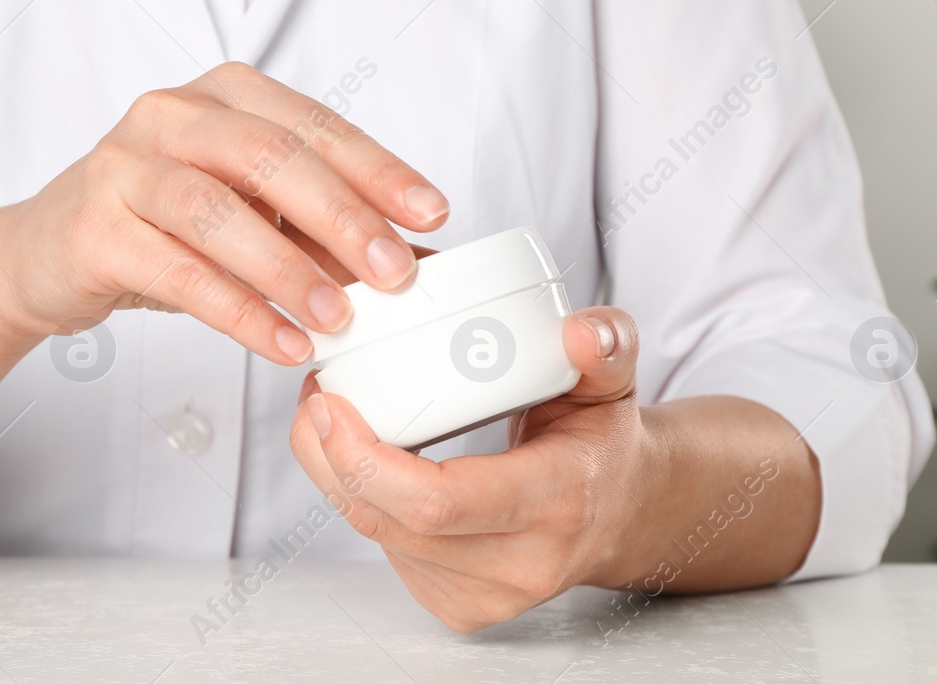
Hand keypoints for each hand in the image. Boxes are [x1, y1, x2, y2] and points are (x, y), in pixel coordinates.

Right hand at [0, 62, 449, 363]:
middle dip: (342, 215)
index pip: (313, 124)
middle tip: (395, 272)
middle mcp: (172, 114)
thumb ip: (320, 228)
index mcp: (223, 94)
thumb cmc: (160, 226)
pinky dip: (237, 310)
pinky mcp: (93, 224)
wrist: (44, 255)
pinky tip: (281, 341)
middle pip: (268, 156)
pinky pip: (176, 269)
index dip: (378, 168)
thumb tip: (416, 259)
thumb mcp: (249, 215)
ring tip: (340, 319)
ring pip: (218, 211)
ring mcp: (124, 164)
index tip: (432, 214)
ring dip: (288, 269)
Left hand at [289, 306, 650, 631]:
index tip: (328, 403)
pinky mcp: (463, 608)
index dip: (366, 457)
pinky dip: (364, 503)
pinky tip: (362, 461)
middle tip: (315, 397)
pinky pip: (388, 552)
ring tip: (328, 417)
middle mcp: (523, 562)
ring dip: (336, 478)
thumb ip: (607, 345)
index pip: (440, 500)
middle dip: (330, 459)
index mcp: (558, 501)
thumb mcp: (612, 382)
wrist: (622, 513)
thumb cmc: (603, 439)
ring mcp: (490, 596)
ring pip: (379, 538)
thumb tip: (581, 329)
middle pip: (390, 522)